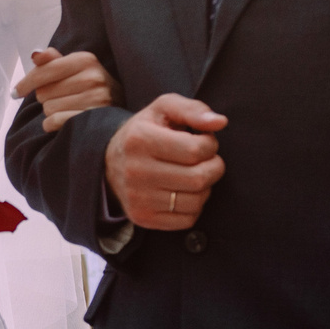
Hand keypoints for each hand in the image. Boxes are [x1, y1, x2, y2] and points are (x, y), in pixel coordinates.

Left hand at [15, 49, 117, 133]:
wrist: (121, 107)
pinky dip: (52, 124)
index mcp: (86, 60)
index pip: (43, 71)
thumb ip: (54, 60)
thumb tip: (35, 54)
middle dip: (46, 97)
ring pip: (48, 108)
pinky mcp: (91, 120)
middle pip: (43, 92)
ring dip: (52, 111)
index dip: (25, 83)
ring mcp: (95, 100)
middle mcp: (92, 78)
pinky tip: (63, 120)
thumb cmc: (92, 85)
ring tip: (67, 108)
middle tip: (60, 98)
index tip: (16, 92)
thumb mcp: (77, 67)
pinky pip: (54, 122)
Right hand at [102, 95, 227, 230]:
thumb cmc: (145, 131)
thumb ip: (193, 109)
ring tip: (194, 175)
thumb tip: (220, 122)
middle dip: (214, 168)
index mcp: (140, 139)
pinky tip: (184, 192)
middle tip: (207, 161)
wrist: (109, 163)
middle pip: (198, 178)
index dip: (210, 145)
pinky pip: (188, 219)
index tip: (203, 142)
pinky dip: (194, 206)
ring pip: (196, 201)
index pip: (196, 150)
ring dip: (205, 188)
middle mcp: (136, 171)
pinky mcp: (143, 217)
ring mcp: (138, 198)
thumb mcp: (164, 109)